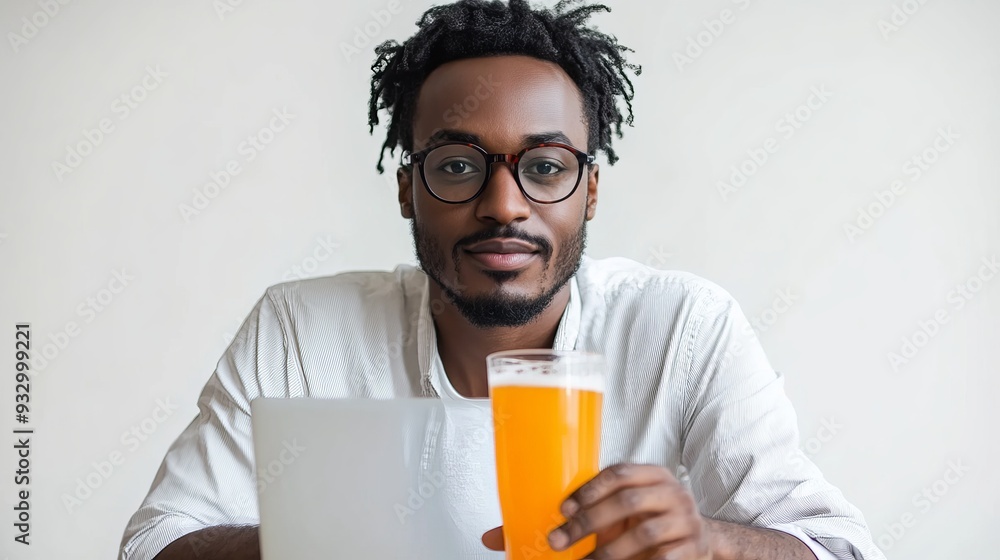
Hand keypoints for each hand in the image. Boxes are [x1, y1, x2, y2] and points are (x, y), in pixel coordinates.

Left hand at [482, 463, 711, 558]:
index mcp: (650, 473)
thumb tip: (493, 538)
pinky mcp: (693, 549)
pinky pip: (667, 559)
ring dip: (610, 553)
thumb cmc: (643, 521)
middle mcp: (671, 492)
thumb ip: (567, 519)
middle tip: (559, 543)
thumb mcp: (612, 514)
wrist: (700, 540)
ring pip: (645, 534)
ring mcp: (685, 520)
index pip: (619, 471)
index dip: (590, 488)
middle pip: (629, 501)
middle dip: (590, 524)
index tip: (562, 508)